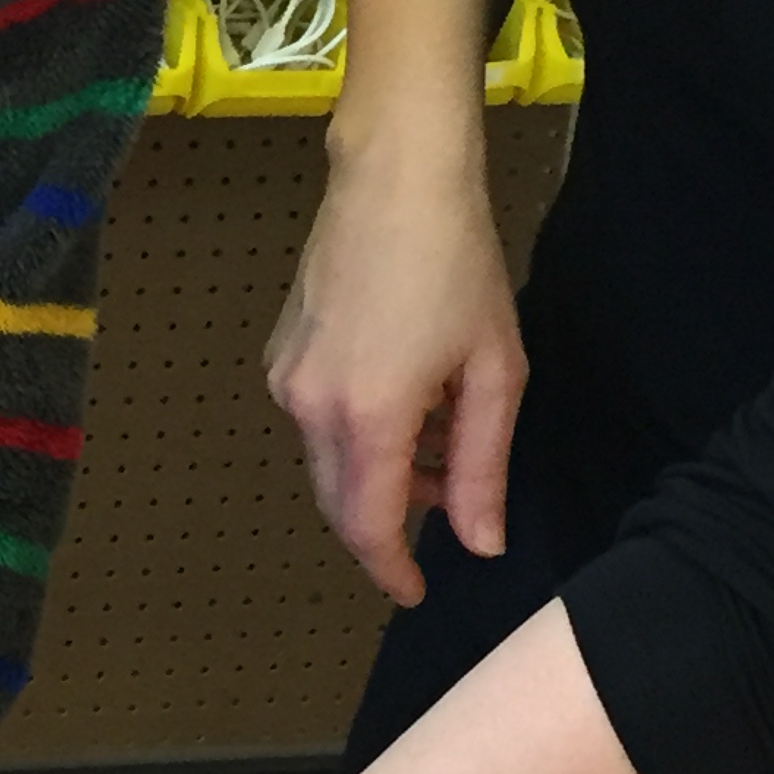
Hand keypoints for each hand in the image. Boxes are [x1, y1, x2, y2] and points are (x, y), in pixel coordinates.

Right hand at [266, 138, 526, 606]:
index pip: (367, 527)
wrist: (394, 180)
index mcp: (368, 416)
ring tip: (441, 440)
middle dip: (387, 523)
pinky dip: (358, 436)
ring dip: (378, 474)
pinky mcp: (280, 357)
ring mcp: (286, 381)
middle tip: (444, 511)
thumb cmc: (456, 264)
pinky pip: (316, 423)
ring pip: (327, 463)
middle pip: (339, 503)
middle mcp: (310, 407)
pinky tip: (407, 402)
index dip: (391, 570)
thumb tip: (480, 542)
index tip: (416, 593)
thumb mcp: (494, 372)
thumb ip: (481, 467)